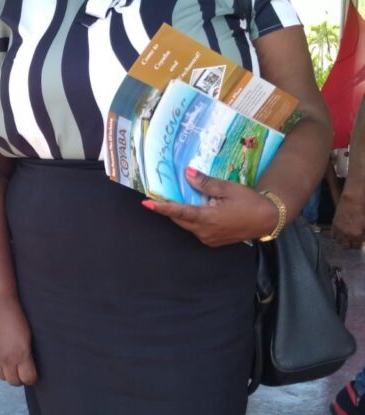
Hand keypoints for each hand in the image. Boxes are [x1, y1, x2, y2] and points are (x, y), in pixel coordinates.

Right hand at [0, 297, 37, 385]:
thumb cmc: (16, 317)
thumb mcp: (29, 337)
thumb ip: (28, 353)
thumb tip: (30, 364)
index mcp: (21, 355)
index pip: (28, 379)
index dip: (32, 378)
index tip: (34, 374)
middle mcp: (7, 359)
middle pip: (14, 381)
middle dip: (20, 378)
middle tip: (24, 371)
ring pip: (2, 377)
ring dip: (8, 373)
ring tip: (13, 365)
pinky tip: (3, 357)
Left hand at [142, 167, 280, 246]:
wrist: (268, 219)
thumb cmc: (249, 202)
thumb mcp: (228, 188)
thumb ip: (205, 183)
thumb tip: (187, 173)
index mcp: (207, 219)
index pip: (178, 212)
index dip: (161, 207)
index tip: (146, 203)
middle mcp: (204, 232)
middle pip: (180, 219)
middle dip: (169, 209)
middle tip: (157, 197)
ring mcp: (208, 239)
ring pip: (187, 225)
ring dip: (181, 214)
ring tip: (174, 200)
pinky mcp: (213, 241)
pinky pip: (196, 229)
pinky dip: (191, 219)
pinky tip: (195, 208)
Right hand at [331, 192, 364, 248]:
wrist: (353, 200)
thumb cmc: (362, 210)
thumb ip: (364, 233)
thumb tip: (362, 238)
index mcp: (357, 235)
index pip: (358, 245)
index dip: (360, 244)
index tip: (360, 241)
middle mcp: (347, 234)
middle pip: (347, 246)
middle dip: (352, 245)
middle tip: (355, 241)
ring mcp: (339, 230)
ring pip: (339, 243)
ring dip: (344, 242)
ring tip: (348, 239)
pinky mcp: (334, 225)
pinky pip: (334, 236)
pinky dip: (337, 237)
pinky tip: (342, 234)